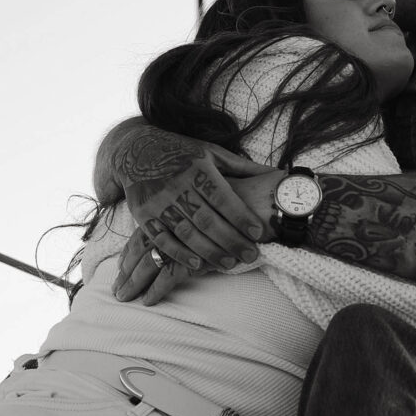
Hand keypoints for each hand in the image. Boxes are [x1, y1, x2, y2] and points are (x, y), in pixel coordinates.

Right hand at [112, 132, 273, 304]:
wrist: (137, 150)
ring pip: (187, 233)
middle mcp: (177, 185)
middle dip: (231, 240)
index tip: (258, 233)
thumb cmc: (182, 152)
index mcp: (197, 168)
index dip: (240, 216)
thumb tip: (278, 173)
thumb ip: (242, 167)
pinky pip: (163, 240)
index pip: (222, 197)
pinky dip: (180, 254)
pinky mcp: (143, 215)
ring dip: (210, 252)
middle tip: (250, 256)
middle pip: (207, 219)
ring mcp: (158, 201)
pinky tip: (198, 265)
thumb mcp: (212, 152)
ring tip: (230, 264)